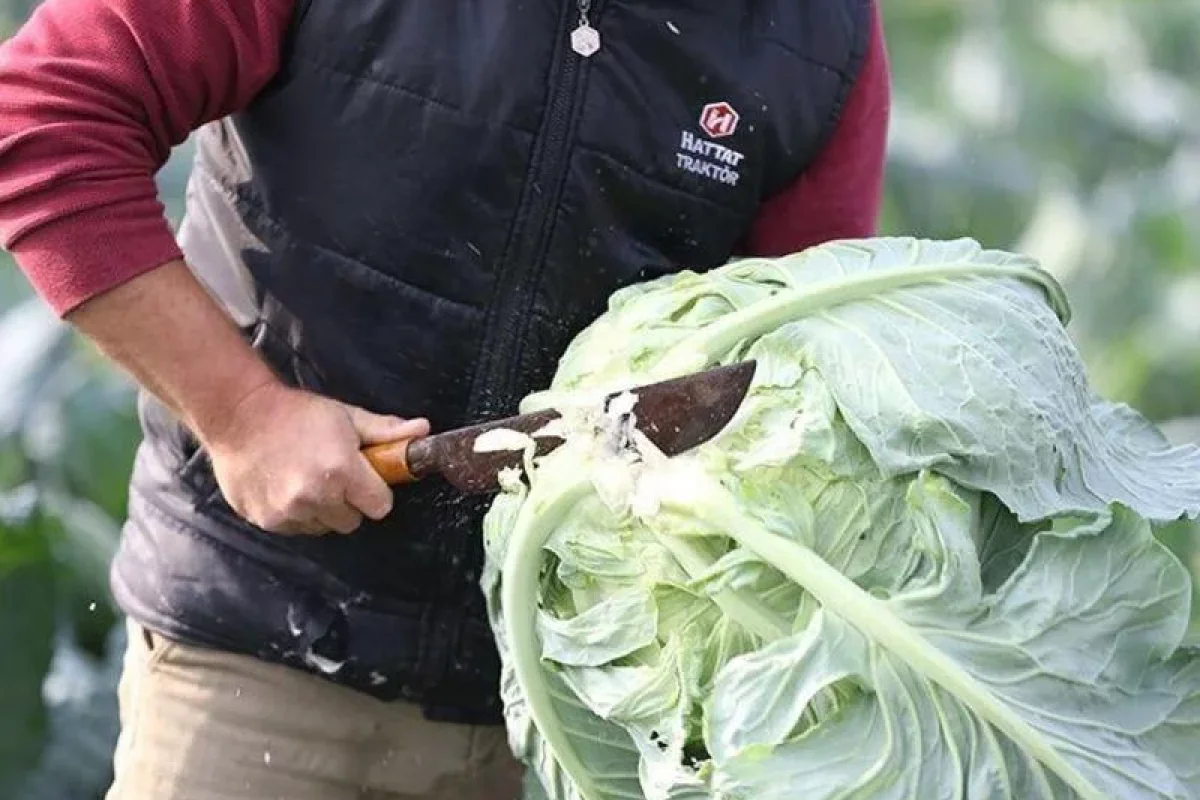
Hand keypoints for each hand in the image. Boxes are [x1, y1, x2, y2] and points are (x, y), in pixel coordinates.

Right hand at [202, 381, 429, 534]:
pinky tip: (286, 485)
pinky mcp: (266, 520)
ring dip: (321, 510)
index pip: (380, 507)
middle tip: (334, 476)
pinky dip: (296, 514)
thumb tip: (423, 431)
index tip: (366, 479)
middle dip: (349, 502)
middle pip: (353, 522)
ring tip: (307, 478)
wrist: (238, 415)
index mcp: (342, 471)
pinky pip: (296, 528)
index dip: (376, 492)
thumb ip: (386, 431)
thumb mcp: (346, 417)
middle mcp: (315, 497)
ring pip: (323, 527)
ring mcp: (288, 512)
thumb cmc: (297, 413)